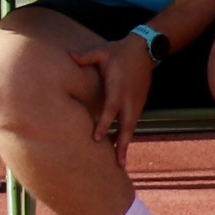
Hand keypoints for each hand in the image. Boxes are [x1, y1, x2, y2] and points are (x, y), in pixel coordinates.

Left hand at [76, 36, 149, 152]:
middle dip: (123, 145)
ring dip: (126, 143)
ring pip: (131, 127)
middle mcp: (129, 99)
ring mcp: (136, 102)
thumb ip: (85, 57)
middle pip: (127, 126)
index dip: (104, 124)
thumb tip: (69, 56)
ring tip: (120, 162)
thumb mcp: (102, 52)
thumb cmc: (120, 52)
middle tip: (119, 164)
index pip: (110, 110)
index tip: (97, 139)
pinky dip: (127, 134)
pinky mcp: (139, 103)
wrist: (146, 50)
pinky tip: (120, 145)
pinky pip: (133, 122)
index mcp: (118, 88)